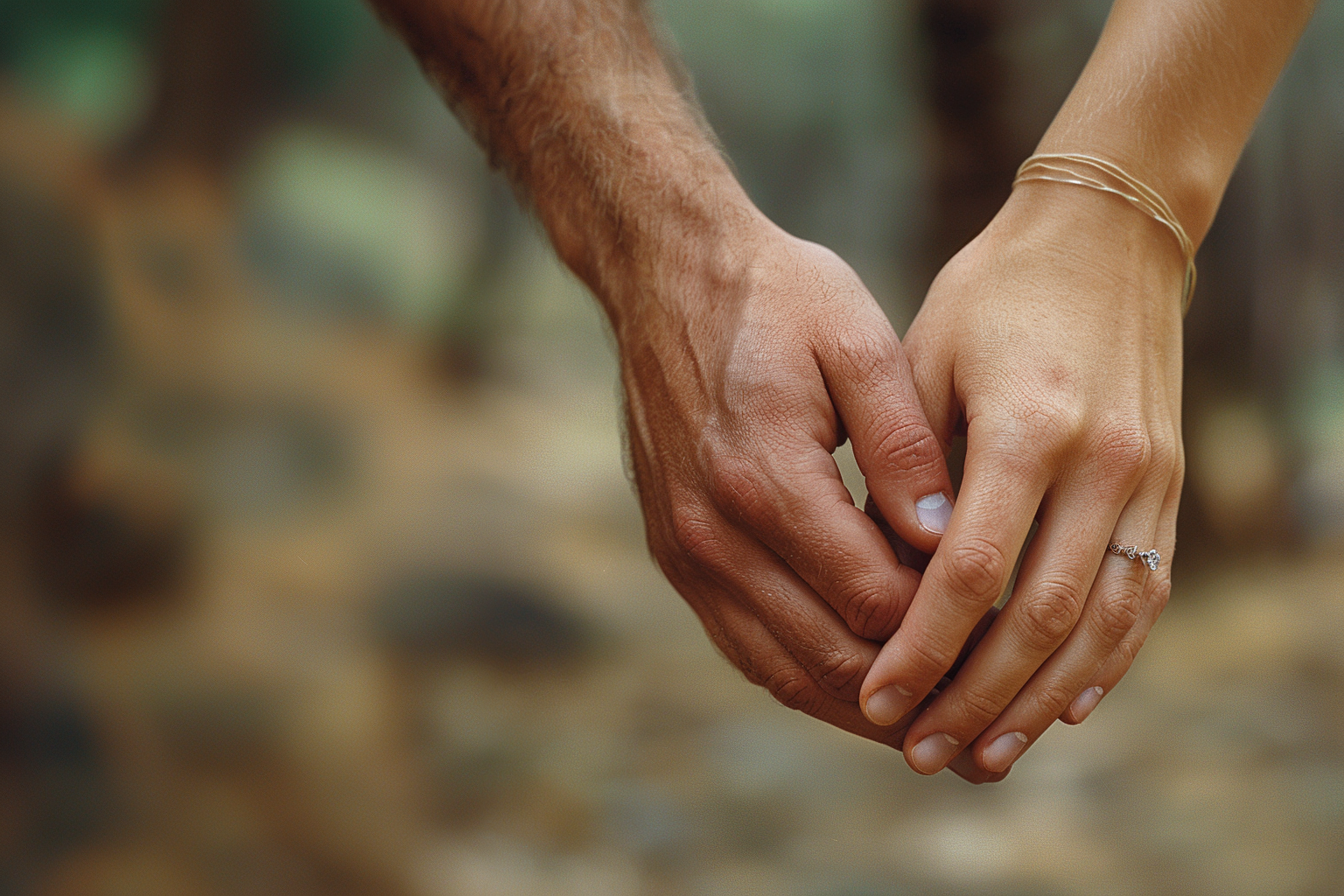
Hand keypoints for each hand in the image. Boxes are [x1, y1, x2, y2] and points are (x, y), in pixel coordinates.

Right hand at [618, 214, 957, 752]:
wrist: (665, 272)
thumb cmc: (774, 296)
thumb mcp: (855, 341)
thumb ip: (903, 447)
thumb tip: (946, 544)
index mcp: (765, 478)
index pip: (876, 600)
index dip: (949, 635)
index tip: (1010, 643)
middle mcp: (713, 532)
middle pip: (831, 659)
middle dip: (918, 698)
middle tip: (990, 720)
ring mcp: (685, 551)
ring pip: (785, 671)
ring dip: (863, 709)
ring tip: (938, 727)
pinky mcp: (674, 554)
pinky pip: (745, 647)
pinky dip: (808, 678)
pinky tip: (862, 684)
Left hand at [859, 183, 1183, 779]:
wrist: (1106, 237)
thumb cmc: (992, 295)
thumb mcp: (928, 358)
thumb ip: (911, 465)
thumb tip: (890, 575)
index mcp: (1031, 426)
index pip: (973, 570)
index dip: (922, 645)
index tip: (876, 696)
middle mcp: (1104, 462)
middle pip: (1041, 617)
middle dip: (975, 696)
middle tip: (920, 752)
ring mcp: (1151, 478)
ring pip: (1103, 624)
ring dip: (1041, 701)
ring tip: (985, 754)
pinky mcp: (1171, 487)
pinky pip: (1145, 595)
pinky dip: (1105, 660)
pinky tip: (1063, 706)